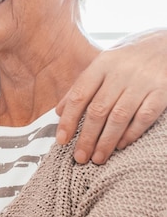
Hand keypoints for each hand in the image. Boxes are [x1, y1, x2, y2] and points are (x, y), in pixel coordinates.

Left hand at [56, 28, 166, 163]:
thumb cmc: (130, 58)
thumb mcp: (104, 64)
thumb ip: (82, 86)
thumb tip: (60, 112)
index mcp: (102, 64)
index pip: (79, 95)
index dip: (69, 120)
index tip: (62, 140)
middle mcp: (121, 72)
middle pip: (98, 110)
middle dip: (87, 137)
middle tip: (80, 157)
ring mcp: (143, 81)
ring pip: (119, 117)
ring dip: (106, 141)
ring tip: (98, 158)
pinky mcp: (162, 91)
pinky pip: (144, 117)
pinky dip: (131, 134)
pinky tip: (121, 146)